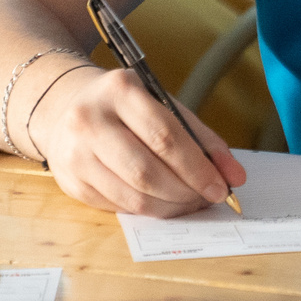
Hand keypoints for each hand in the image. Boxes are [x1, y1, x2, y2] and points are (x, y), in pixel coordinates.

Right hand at [35, 66, 249, 216]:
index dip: (198, 168)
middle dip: (186, 192)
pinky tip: (161, 201)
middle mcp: (90, 120)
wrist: (65, 109)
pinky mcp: (72, 184)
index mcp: (119, 90)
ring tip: (188, 201)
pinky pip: (120, 208)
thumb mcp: (162, 106)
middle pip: (147, 172)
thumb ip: (201, 139)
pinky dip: (148, 210)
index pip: (165, 137)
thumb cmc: (125, 108)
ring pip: (134, 198)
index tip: (222, 187)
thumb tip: (235, 176)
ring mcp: (75, 154)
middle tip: (207, 198)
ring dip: (170, 207)